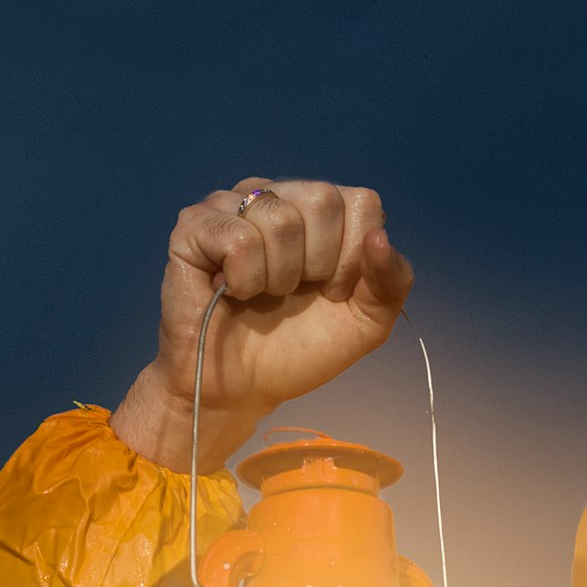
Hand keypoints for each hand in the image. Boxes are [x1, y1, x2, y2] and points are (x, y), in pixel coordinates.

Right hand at [111, 179, 411, 472]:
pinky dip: (244, 279)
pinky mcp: (195, 227)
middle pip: (322, 200)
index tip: (333, 292)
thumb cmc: (300, 351)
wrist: (242, 390)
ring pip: (280, 218)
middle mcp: (277, 196)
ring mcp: (233, 205)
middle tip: (294, 294)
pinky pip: (238, 237)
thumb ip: (391, 281)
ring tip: (262, 295)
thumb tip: (379, 237)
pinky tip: (231, 291)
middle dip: (318, 265)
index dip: (353, 257)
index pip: (361, 202)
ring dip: (278, 277)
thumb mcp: (365, 323)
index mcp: (321, 211)